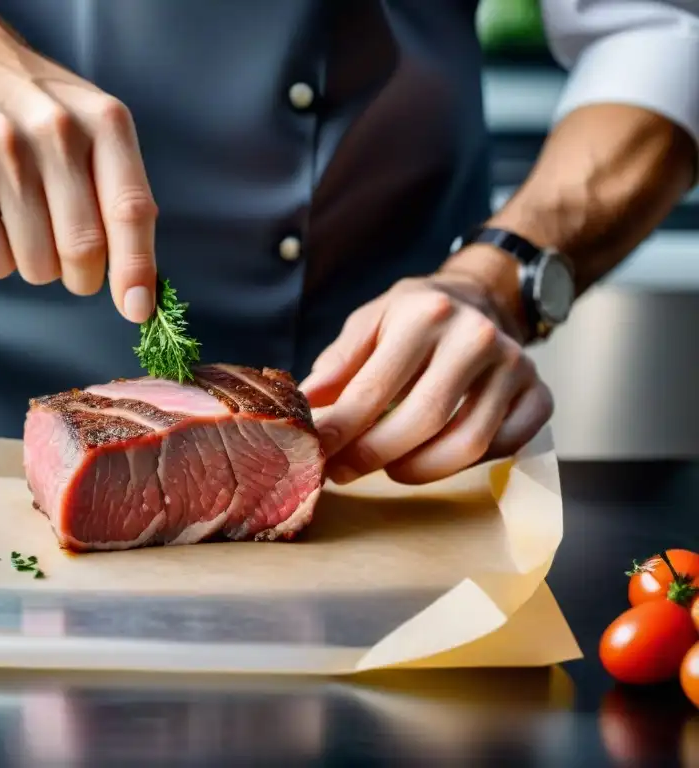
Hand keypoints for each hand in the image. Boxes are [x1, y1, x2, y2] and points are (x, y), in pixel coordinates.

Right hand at [0, 10, 157, 321]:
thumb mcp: (97, 128)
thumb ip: (124, 195)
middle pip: (82, 249)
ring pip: (37, 265)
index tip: (138, 310)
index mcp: (105, 122)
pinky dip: (1, 258)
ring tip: (28, 219)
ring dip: (40, 264)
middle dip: (83, 275)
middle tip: (76, 264)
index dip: (136, 267)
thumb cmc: (42, 113)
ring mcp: (0, 154)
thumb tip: (140, 287)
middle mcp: (55, 132)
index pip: (129, 210)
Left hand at [300, 275, 553, 484]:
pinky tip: (435, 457)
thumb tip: (303, 405)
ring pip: (469, 443)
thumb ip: (336, 365)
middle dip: (375, 456)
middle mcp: (475, 337)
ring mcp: (514, 366)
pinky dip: (466, 465)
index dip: (341, 429)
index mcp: (425, 314)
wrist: (482, 299)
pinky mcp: (540, 393)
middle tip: (344, 472)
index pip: (375, 388)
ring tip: (389, 468)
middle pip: (423, 420)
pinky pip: (505, 447)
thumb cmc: (414, 318)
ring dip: (419, 469)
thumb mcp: (369, 324)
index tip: (316, 453)